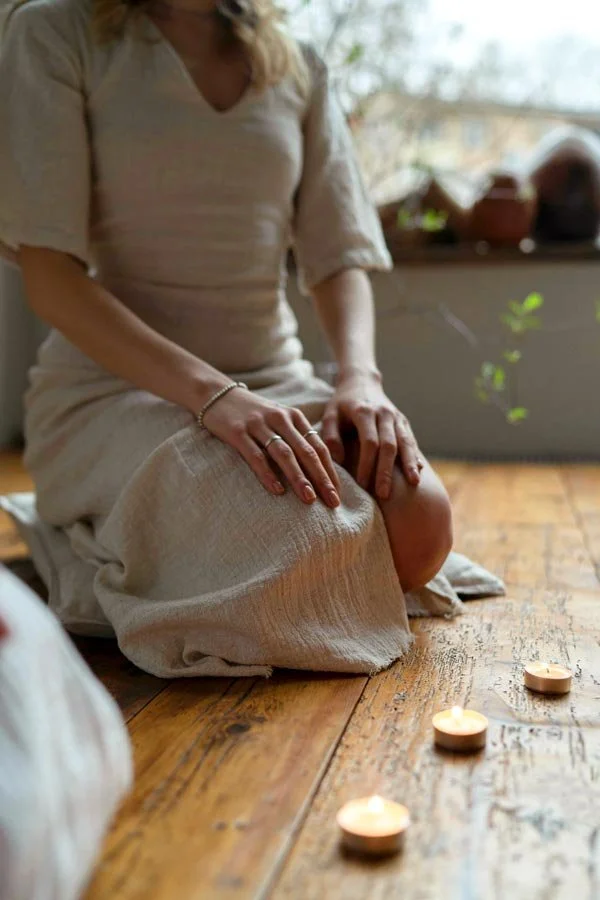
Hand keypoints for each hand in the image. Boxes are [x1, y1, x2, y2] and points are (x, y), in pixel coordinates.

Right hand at [202, 386, 340, 507]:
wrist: (216, 394)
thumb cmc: (253, 415)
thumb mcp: (279, 420)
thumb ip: (296, 438)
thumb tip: (318, 471)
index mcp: (294, 417)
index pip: (318, 446)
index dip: (330, 471)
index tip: (338, 494)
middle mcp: (280, 418)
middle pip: (306, 451)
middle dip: (321, 478)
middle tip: (332, 501)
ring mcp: (258, 424)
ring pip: (284, 454)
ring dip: (298, 478)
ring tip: (309, 499)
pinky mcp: (237, 432)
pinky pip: (255, 456)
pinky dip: (267, 474)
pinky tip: (277, 491)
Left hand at [321, 372, 423, 499]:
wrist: (362, 381)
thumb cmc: (342, 404)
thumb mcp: (330, 416)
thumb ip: (330, 437)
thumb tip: (336, 462)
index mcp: (364, 412)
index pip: (369, 442)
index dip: (367, 464)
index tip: (362, 485)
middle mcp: (384, 414)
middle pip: (389, 445)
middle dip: (387, 471)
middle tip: (384, 494)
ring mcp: (396, 417)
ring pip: (405, 442)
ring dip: (409, 464)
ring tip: (413, 484)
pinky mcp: (404, 421)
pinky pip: (411, 440)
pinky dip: (414, 456)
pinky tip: (418, 472)